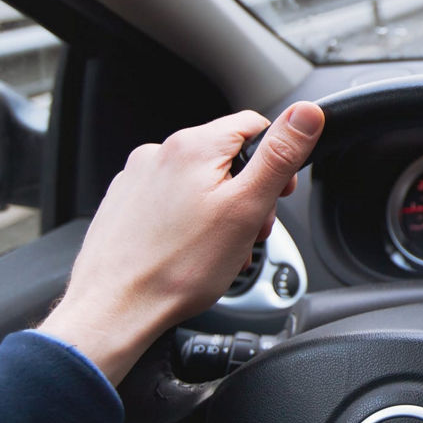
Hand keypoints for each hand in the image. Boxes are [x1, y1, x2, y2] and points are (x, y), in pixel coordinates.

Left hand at [39, 102, 323, 384]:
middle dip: (248, 193)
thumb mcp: (247, 207)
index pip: (254, 125)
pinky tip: (193, 251)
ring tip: (222, 249)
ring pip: (201, 182)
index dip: (277, 160)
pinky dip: (192, 222)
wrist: (115, 309)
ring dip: (222, 211)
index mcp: (194, 146)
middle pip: (228, 157)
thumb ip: (280, 155)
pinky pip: (173, 201)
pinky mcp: (126, 204)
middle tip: (249, 232)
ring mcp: (138, 178)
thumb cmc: (178, 267)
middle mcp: (160, 153)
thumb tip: (307, 113)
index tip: (279, 194)